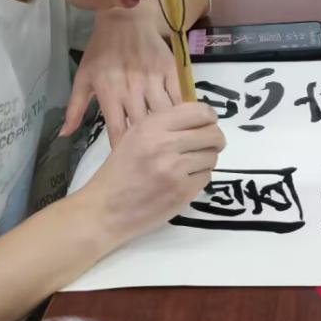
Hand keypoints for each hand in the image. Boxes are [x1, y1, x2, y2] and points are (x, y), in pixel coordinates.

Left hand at [62, 7, 181, 146]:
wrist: (124, 19)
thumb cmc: (101, 50)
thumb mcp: (83, 77)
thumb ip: (75, 108)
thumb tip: (64, 135)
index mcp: (109, 93)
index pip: (118, 131)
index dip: (124, 150)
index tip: (130, 165)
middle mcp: (131, 88)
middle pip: (144, 126)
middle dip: (150, 145)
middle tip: (155, 160)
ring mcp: (152, 79)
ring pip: (165, 114)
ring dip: (170, 131)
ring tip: (173, 147)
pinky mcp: (170, 70)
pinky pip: (180, 96)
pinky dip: (184, 112)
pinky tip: (187, 125)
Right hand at [81, 103, 224, 243]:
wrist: (105, 209)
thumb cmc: (119, 171)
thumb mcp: (134, 136)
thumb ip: (164, 124)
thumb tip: (201, 118)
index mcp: (152, 125)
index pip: (199, 111)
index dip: (209, 118)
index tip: (207, 124)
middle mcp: (164, 144)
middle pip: (213, 134)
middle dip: (215, 140)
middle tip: (207, 146)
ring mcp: (175, 169)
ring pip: (212, 156)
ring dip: (206, 160)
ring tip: (189, 166)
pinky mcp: (182, 192)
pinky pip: (206, 177)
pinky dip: (199, 178)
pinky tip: (183, 181)